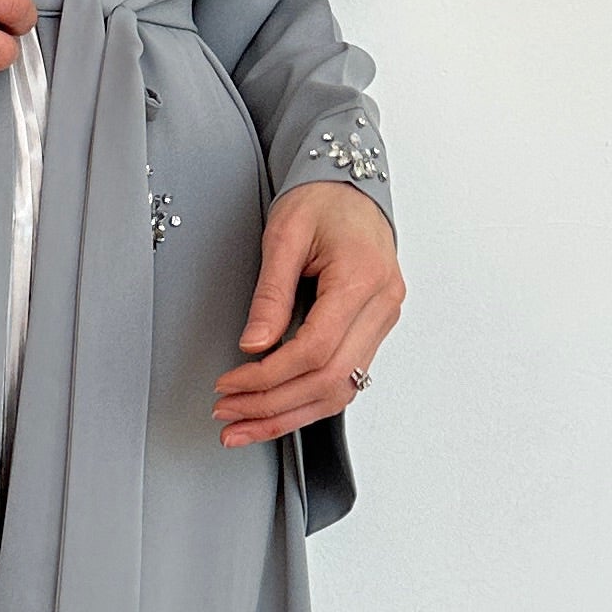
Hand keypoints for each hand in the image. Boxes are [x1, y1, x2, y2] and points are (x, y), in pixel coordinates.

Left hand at [214, 179, 403, 448]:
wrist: (350, 185)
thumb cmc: (321, 200)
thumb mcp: (285, 235)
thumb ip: (270, 294)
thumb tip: (253, 345)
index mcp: (363, 279)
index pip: (315, 350)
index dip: (268, 376)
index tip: (230, 384)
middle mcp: (382, 305)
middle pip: (330, 380)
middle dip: (273, 405)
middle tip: (228, 413)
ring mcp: (383, 320)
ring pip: (342, 391)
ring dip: (290, 415)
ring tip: (244, 425)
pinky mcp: (374, 329)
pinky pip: (346, 379)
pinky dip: (308, 401)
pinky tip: (276, 411)